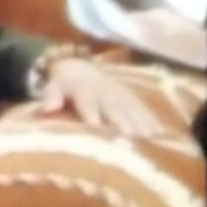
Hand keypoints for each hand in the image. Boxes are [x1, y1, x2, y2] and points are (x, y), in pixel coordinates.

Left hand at [38, 57, 166, 137]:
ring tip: (148, 137)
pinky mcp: (131, 97)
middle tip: (129, 136)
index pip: (87, 101)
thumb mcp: (53, 87)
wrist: (81, 69)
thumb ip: (50, 97)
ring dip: (140, 121)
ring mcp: (120, 93)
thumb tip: (46, 109)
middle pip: (113, 106)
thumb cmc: (64, 87)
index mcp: (83, 90)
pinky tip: (160, 133)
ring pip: (131, 108)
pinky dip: (151, 119)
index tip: (95, 125)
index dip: (91, 112)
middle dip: (121, 120)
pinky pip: (142, 108)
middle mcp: (104, 91)